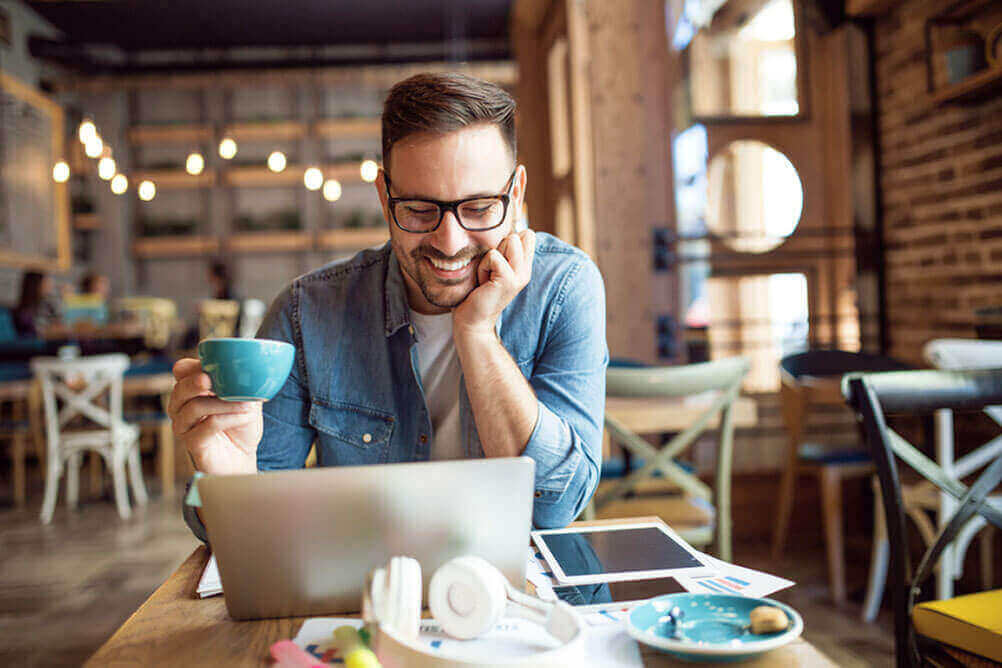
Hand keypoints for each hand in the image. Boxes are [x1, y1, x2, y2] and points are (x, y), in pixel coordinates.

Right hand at [167, 358, 261, 474]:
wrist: (243, 457)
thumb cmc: (239, 425)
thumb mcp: (243, 397)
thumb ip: (242, 380)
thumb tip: (252, 364)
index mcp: (191, 390)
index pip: (181, 371)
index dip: (192, 366)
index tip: (211, 366)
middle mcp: (181, 407)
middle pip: (180, 389)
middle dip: (196, 382)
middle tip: (212, 379)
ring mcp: (184, 426)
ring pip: (195, 408)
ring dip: (223, 403)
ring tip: (246, 404)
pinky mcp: (192, 444)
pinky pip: (207, 427)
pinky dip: (228, 419)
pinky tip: (244, 416)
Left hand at [453, 229, 535, 337]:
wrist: (472, 320)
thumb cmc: (476, 292)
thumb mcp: (492, 267)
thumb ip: (502, 251)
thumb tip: (508, 230)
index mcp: (524, 267)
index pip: (527, 235)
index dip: (507, 241)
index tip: (495, 263)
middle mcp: (526, 271)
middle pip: (515, 235)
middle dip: (495, 250)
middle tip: (489, 273)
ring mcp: (520, 276)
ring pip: (509, 242)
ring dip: (489, 257)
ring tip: (486, 277)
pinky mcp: (509, 280)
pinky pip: (493, 255)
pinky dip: (483, 267)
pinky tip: (483, 283)